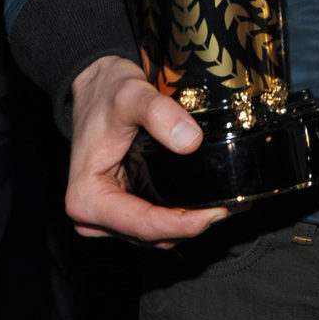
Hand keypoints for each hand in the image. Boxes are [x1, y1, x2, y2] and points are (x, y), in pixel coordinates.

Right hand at [66, 55, 230, 245]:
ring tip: (226, 204)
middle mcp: (92, 215)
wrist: (97, 84)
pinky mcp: (123, 206)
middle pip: (151, 235)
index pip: (143, 225)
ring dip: (189, 224)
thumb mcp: (131, 95)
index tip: (217, 212)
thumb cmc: (106, 91)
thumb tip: (191, 142)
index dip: (183, 225)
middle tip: (231, 206)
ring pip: (156, 235)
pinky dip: (181, 216)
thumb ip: (159, 113)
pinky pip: (156, 221)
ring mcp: (108, 214)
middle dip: (192, 225)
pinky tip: (207, 203)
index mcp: (87, 197)